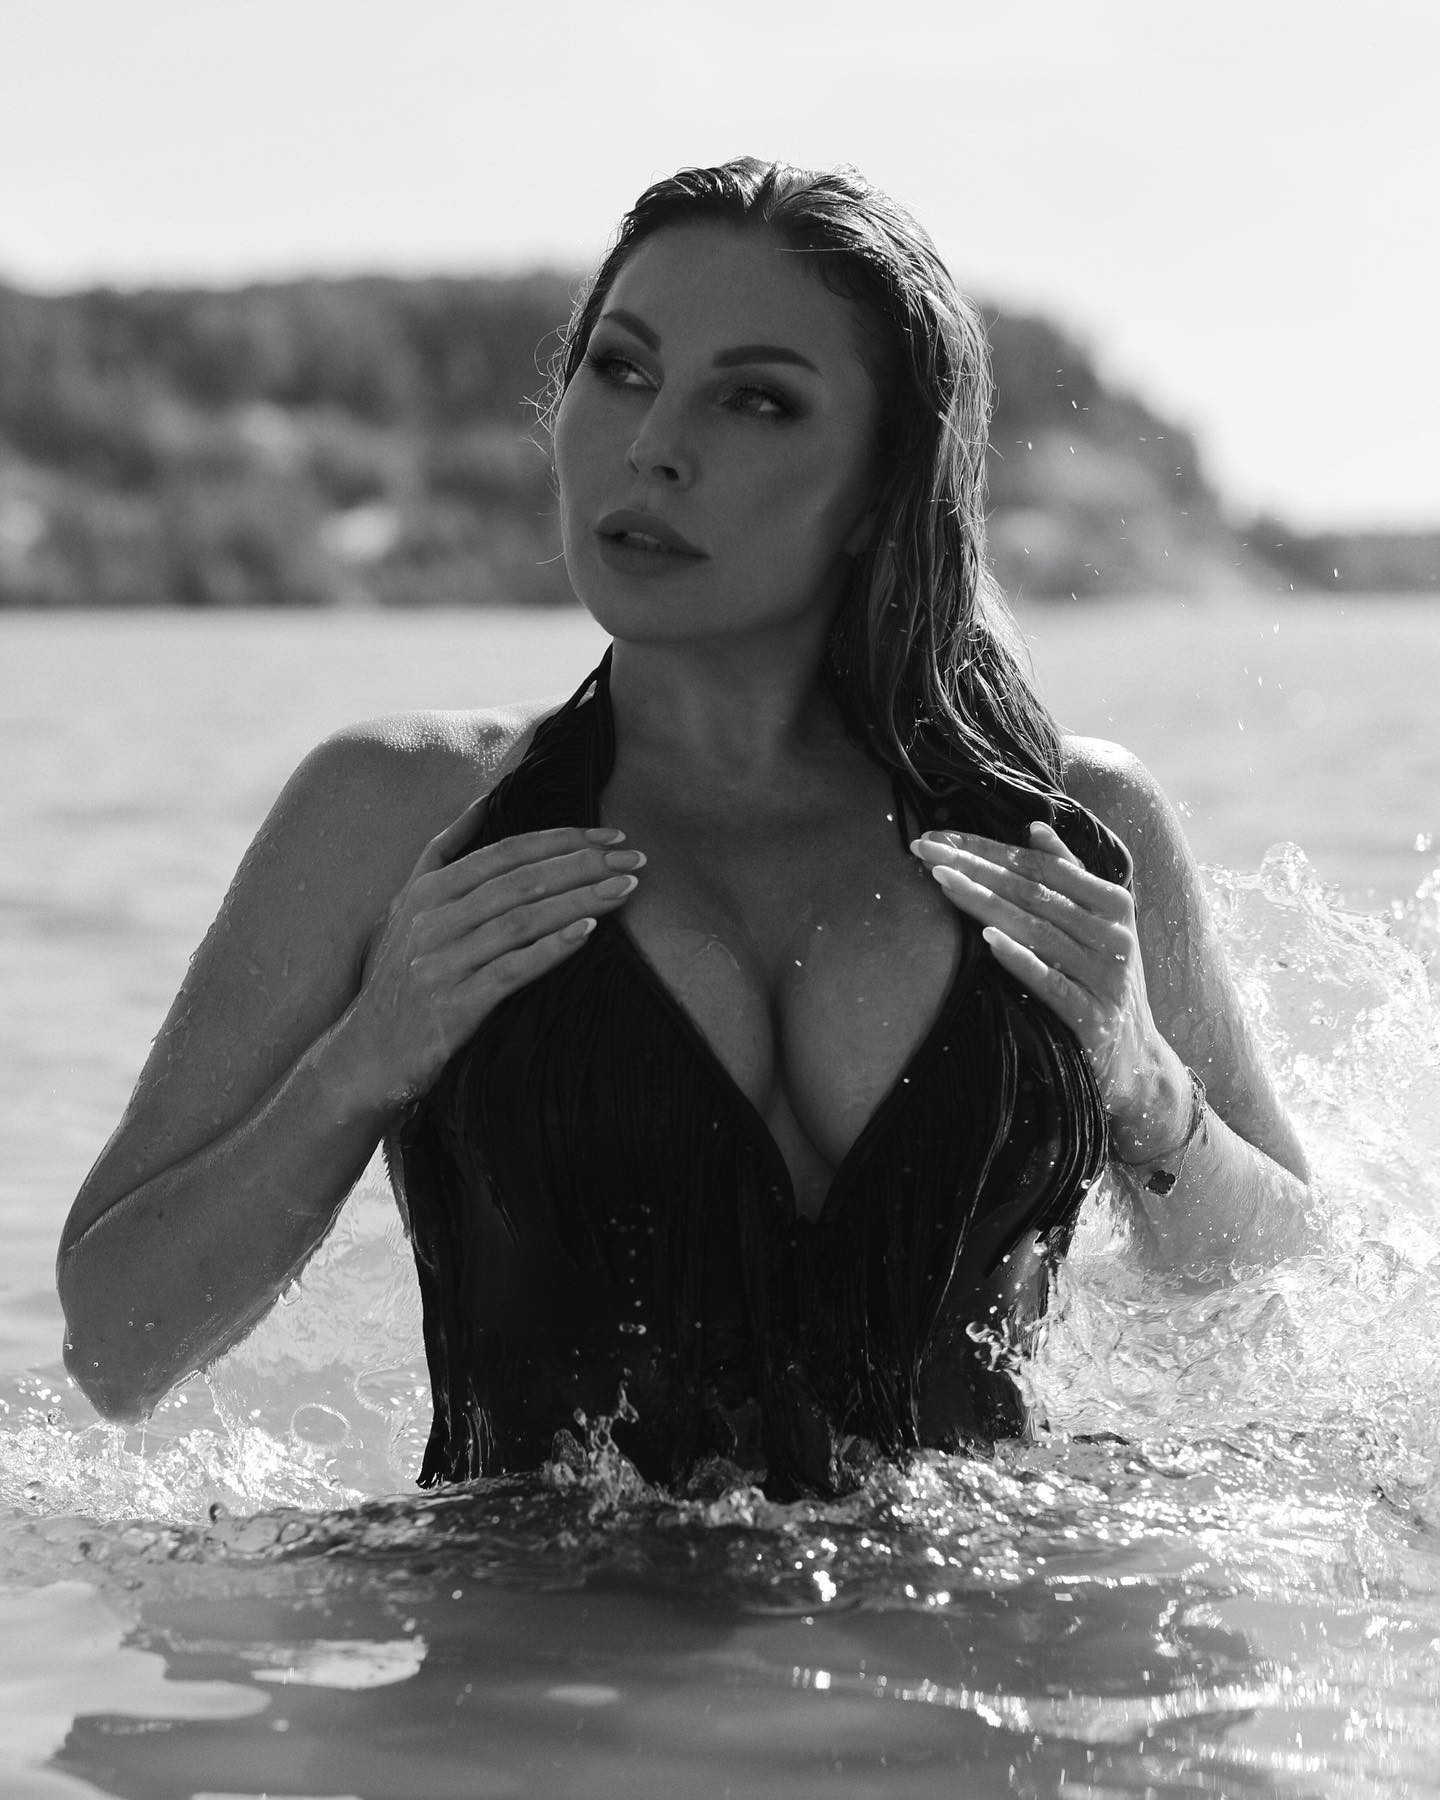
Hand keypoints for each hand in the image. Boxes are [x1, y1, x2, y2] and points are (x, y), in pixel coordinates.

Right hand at [344, 804, 641, 1114]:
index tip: (609, 836)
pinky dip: (551, 948)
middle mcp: (432, 921)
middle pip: (520, 881)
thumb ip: (442, 854)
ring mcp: (441, 964)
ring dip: (580, 900)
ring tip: (626, 889)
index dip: (560, 839)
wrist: (367, 1056)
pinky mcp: (454, 1007)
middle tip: (634, 859)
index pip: (505, 853)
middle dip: (583, 865)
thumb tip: (483, 802)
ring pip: (521, 920)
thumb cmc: (399, 977)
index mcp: (426, 892)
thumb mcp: (406, 908)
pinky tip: (588, 932)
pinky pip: (511, 970)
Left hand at [911, 821, 1188, 1158]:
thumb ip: (1070, 874)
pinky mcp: (1094, 1019)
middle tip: (925, 850)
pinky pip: (1052, 984)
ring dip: (985, 903)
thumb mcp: (1099, 924)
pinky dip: (1020, 959)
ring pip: (1037, 931)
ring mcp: (1106, 978)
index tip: (939, 836)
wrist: (1139, 1061)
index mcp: (1113, 903)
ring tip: (941, 881)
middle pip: (1033, 893)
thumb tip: (1033, 827)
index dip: (988, 848)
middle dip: (975, 868)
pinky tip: (987, 939)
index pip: (1041, 866)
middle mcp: (1112, 935)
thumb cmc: (1105, 981)